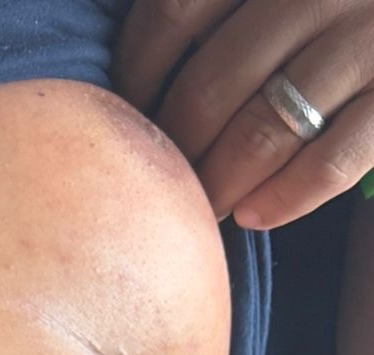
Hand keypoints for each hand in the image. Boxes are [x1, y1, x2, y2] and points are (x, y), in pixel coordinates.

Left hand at [114, 0, 373, 228]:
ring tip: (202, 205)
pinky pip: (332, 159)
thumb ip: (229, 8)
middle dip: (175, 146)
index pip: (175, 12)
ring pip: (264, 128)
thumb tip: (138, 73)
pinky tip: (253, 216)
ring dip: (219, 183)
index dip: (136, 74)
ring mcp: (370, 36)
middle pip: (211, 83)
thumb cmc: (343, 6)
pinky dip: (285, 197)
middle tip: (162, 176)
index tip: (124, 112)